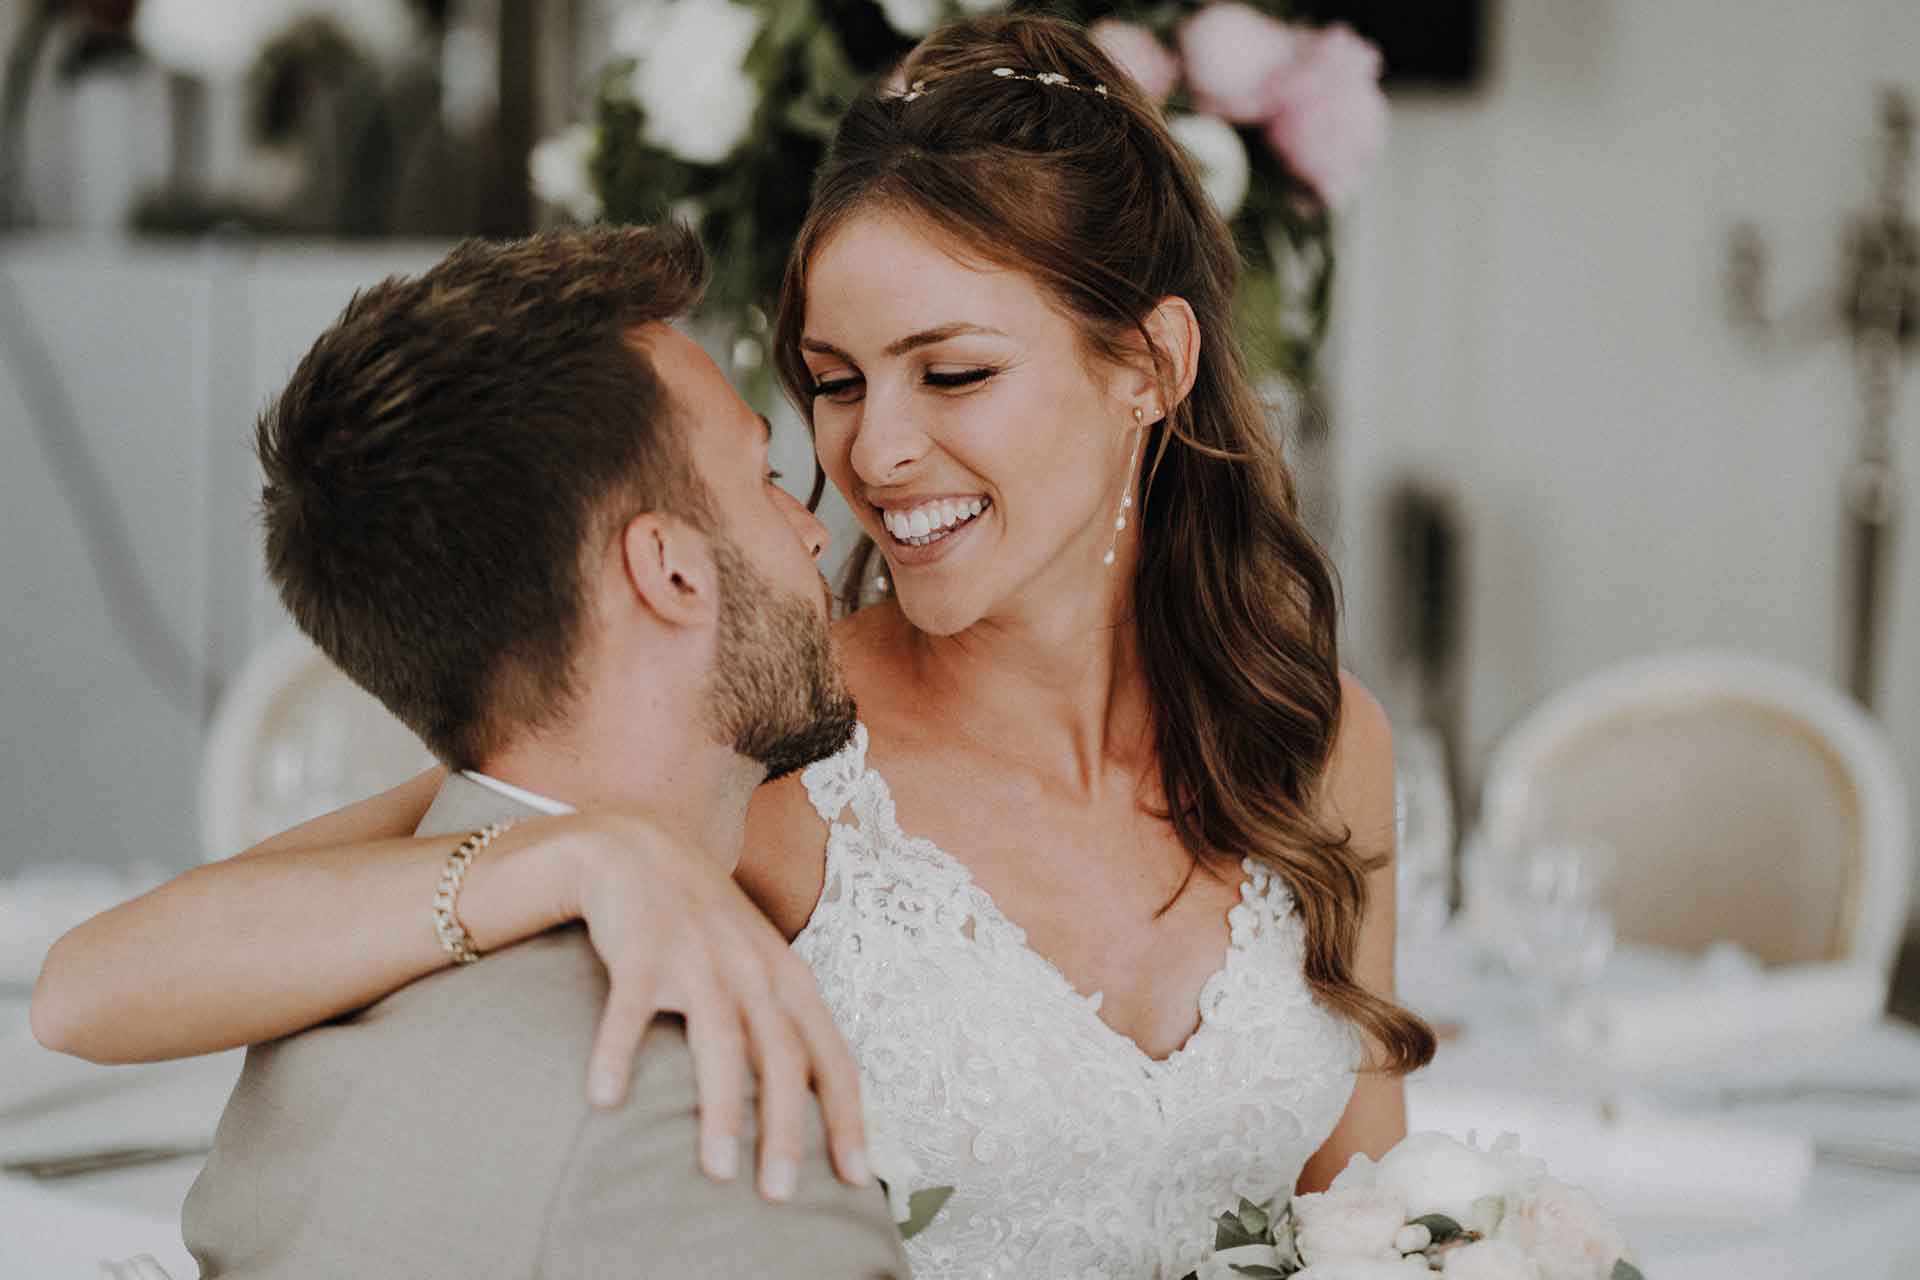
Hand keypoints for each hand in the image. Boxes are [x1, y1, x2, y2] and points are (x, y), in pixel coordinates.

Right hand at [559, 814, 868, 1202]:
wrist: (640, 845)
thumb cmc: (706, 922)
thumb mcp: (758, 964)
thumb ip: (781, 1022)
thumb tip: (811, 1101)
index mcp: (787, 977)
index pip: (830, 1054)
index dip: (846, 1115)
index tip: (854, 1177)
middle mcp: (751, 968)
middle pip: (780, 1056)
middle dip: (784, 1128)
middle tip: (780, 1193)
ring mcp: (698, 956)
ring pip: (718, 1038)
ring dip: (719, 1106)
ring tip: (716, 1169)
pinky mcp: (641, 949)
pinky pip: (631, 1007)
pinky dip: (618, 1051)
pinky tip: (606, 1098)